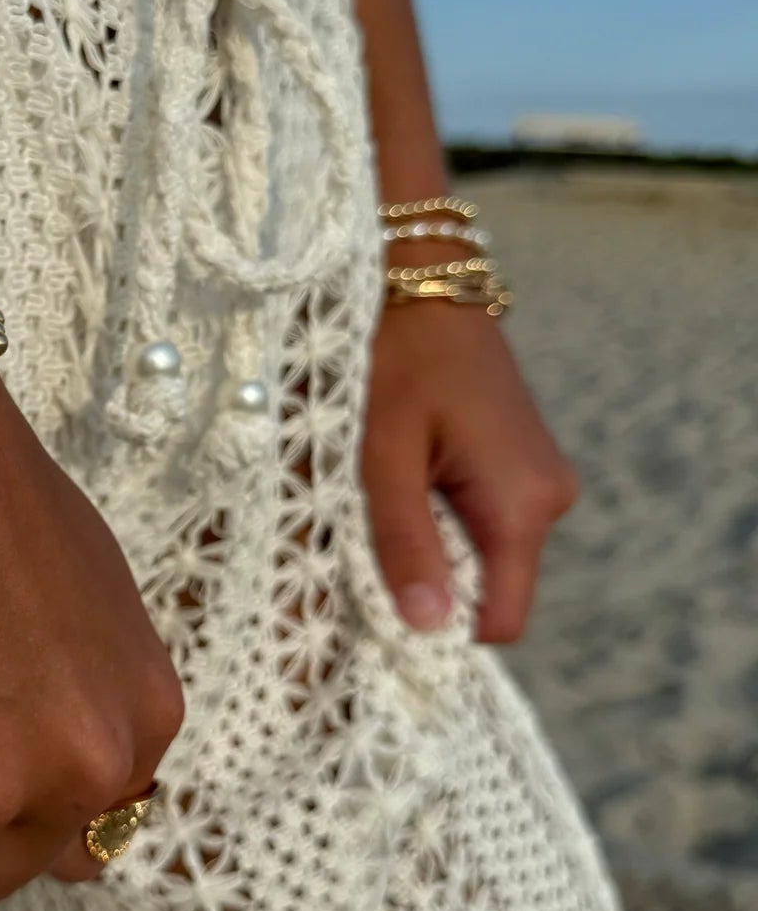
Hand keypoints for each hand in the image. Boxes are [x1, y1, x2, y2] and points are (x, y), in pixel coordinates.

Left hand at [361, 300, 578, 644]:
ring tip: (380, 495)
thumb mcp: (382, 457)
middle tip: (362, 538)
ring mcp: (540, 481)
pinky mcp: (522, 466)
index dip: (438, 629)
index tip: (376, 605)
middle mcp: (548, 501)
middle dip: (425, 582)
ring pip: (479, 556)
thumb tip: (428, 629)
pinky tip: (402, 477)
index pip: (498, 621)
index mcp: (522, 506)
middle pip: (486, 591)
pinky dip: (437, 516)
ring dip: (426, 545)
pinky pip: (481, 521)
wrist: (422, 281)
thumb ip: (404, 544)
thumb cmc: (394, 359)